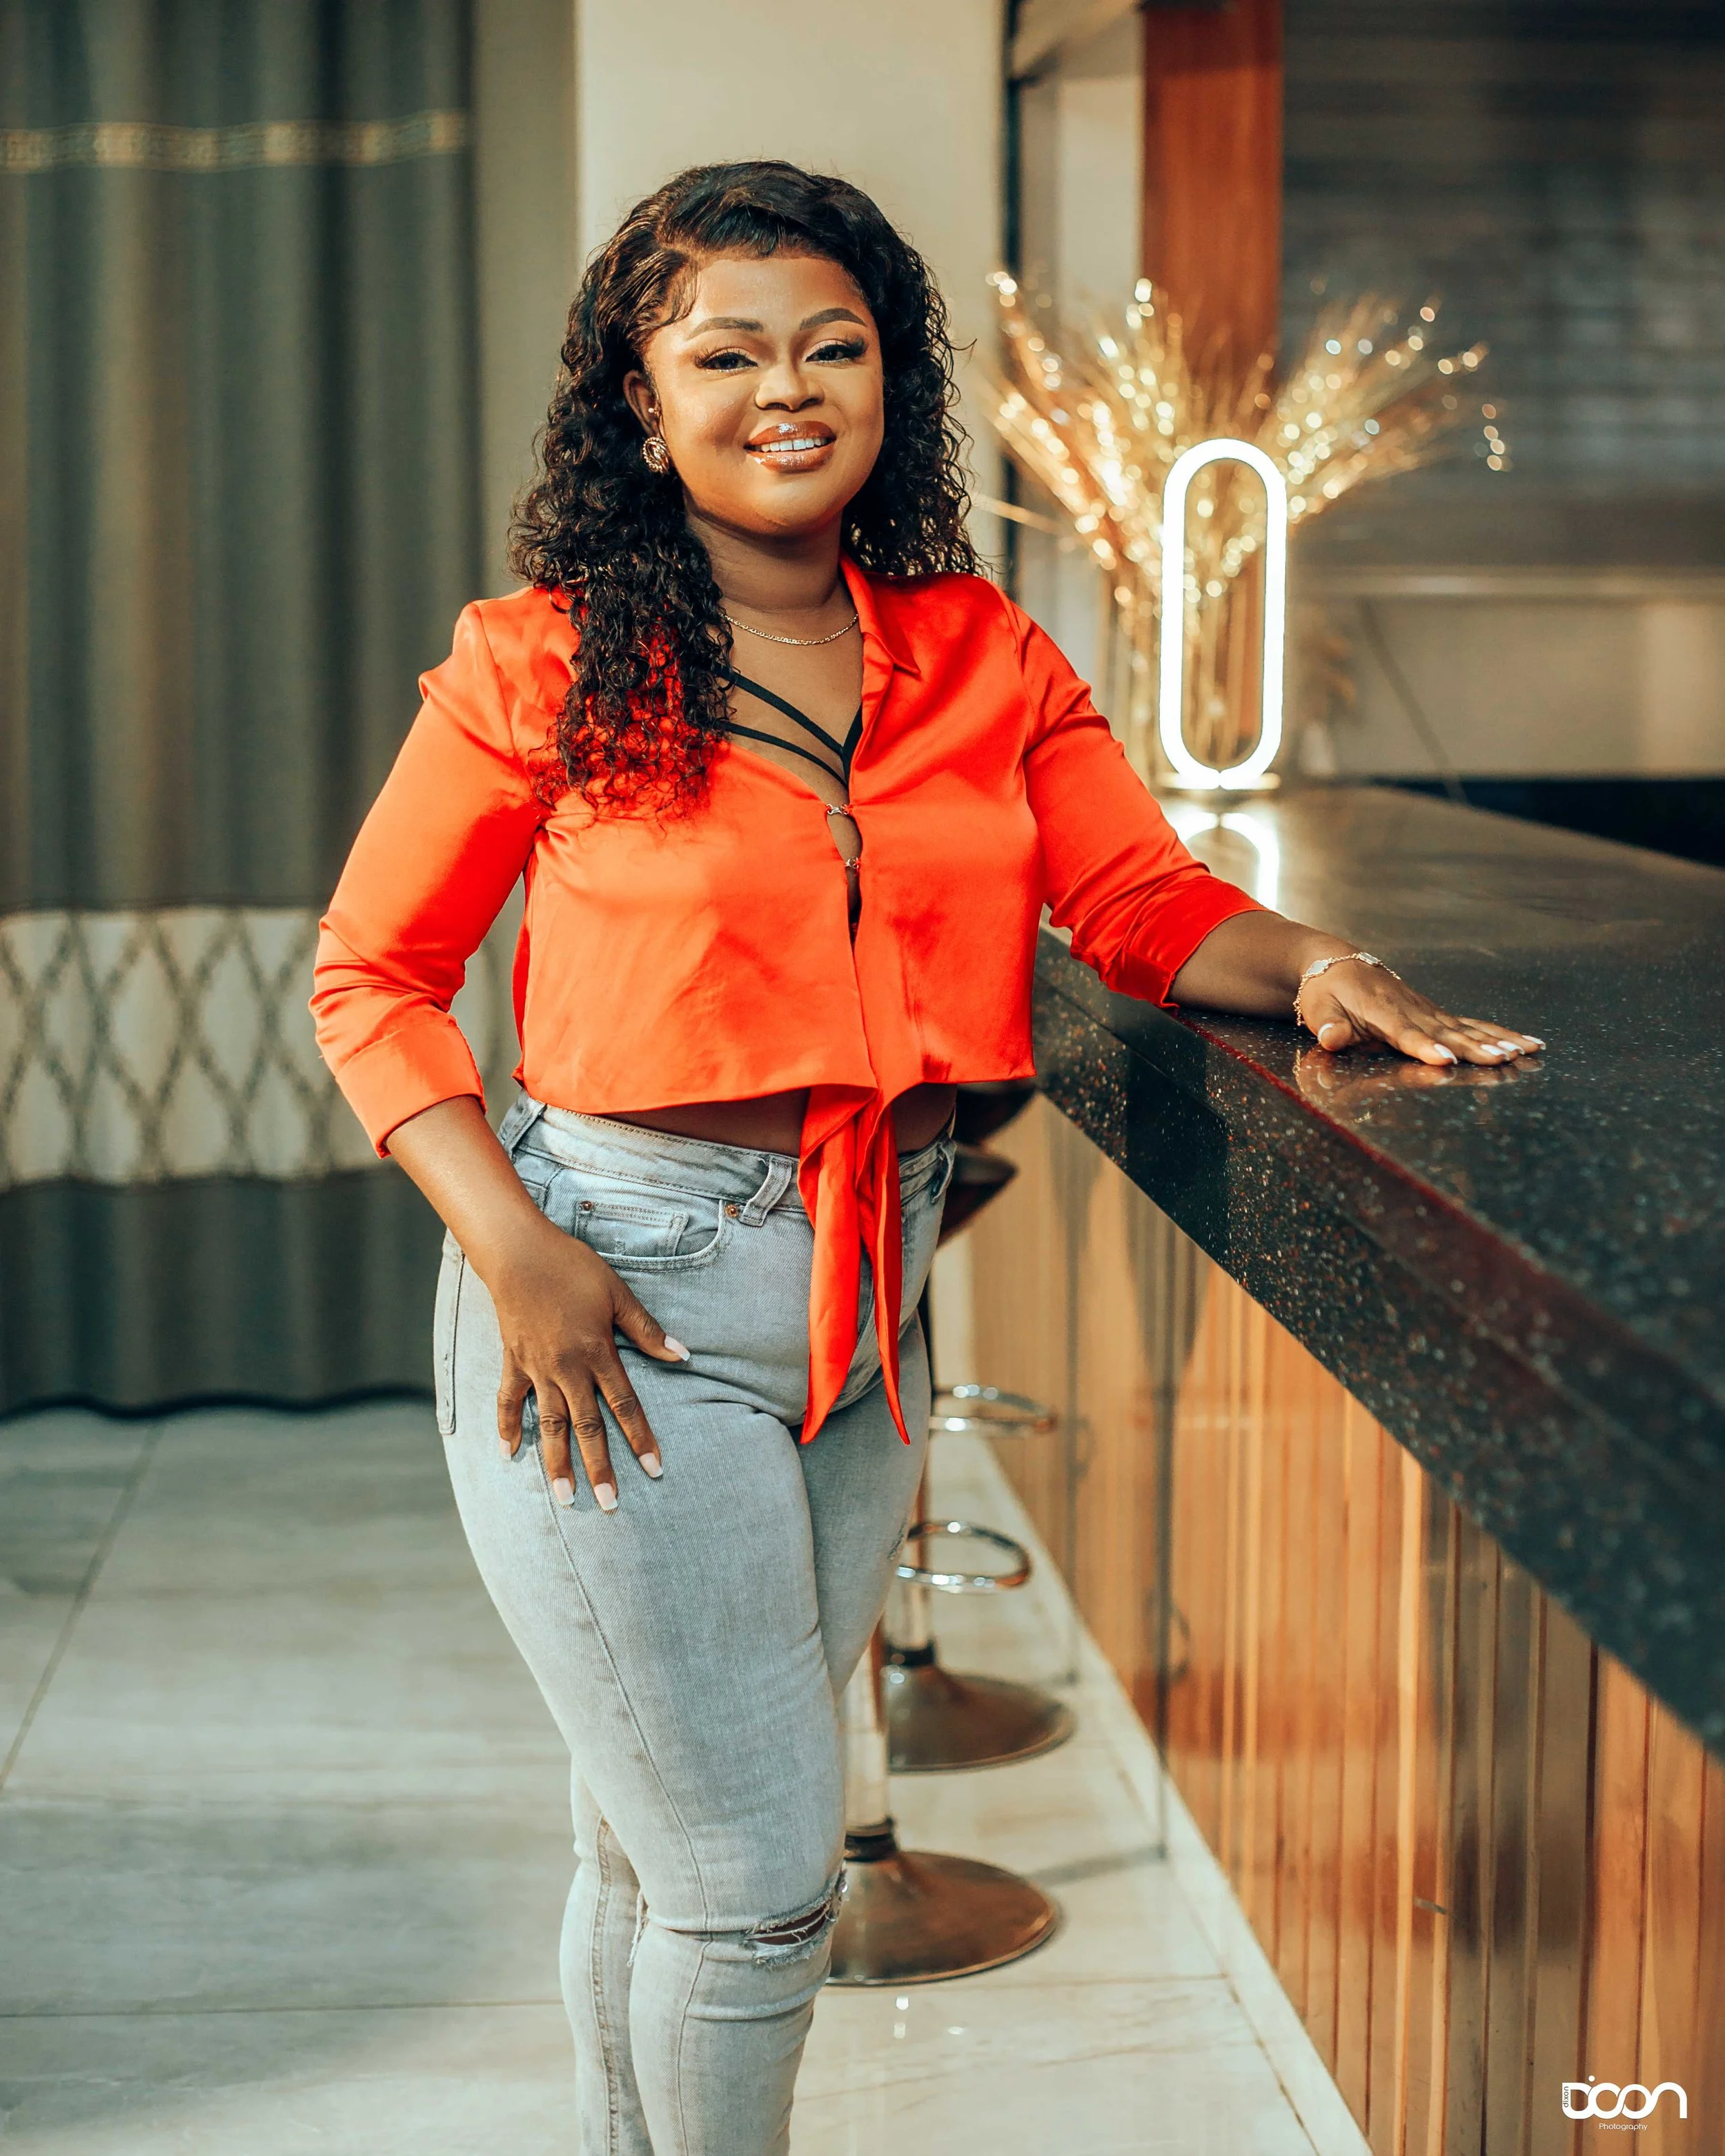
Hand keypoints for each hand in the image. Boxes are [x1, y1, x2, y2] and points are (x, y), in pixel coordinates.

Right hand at [488, 1219, 688, 1512]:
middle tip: (608, 1505)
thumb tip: (682, 1355)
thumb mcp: (617, 1294)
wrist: (519, 1253)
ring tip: (565, 1498)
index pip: (625, 1406)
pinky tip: (509, 1455)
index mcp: (597, 1353)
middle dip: (599, 1468)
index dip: (641, 1439)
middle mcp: (567, 1369)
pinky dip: (508, 1427)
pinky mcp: (514, 1362)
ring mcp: (537, 1368)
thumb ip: (647, 1330)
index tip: (655, 1469)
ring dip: (556, 1463)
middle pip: (587, 1427)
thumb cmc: (572, 1268)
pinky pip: (509, 1401)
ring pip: (550, 1424)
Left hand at [1299, 957, 1543, 1068]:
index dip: (1424, 1045)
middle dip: (1474, 1047)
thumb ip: (1328, 1025)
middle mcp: (1411, 1008)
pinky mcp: (1437, 1015)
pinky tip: (1527, 1044)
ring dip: (1497, 1040)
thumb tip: (1331, 1038)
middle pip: (1446, 1030)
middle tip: (1502, 1060)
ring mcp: (1428, 1010)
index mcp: (1380, 1008)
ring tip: (1526, 1053)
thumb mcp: (1317, 1008)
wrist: (1339, 963)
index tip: (1445, 1059)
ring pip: (1466, 1027)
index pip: (1404, 1031)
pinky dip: (1499, 1034)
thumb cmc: (1326, 990)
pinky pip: (1472, 1026)